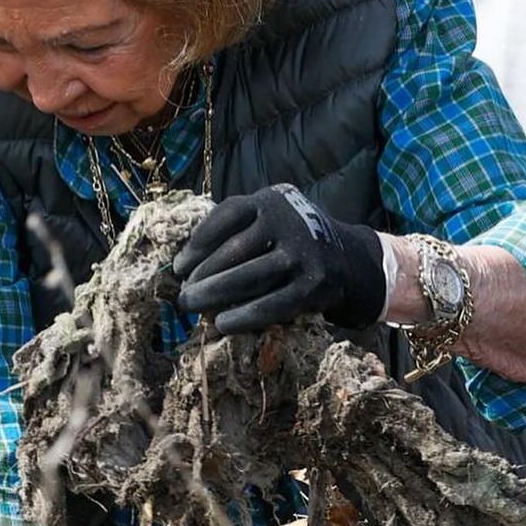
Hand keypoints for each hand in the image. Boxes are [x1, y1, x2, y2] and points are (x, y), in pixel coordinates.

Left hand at [173, 184, 385, 332]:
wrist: (347, 257)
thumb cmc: (288, 237)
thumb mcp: (268, 216)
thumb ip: (236, 228)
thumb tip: (185, 262)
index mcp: (270, 200)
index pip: (227, 216)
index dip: (198, 243)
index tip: (178, 266)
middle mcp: (287, 222)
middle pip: (234, 250)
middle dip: (201, 276)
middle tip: (182, 294)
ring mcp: (302, 254)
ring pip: (250, 278)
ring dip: (215, 296)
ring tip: (193, 307)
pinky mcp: (313, 286)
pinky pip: (272, 305)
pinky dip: (243, 316)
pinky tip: (222, 324)